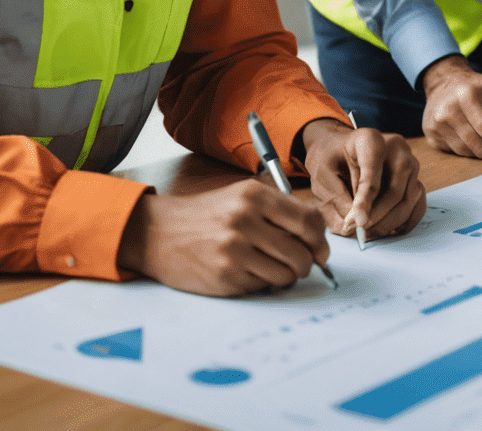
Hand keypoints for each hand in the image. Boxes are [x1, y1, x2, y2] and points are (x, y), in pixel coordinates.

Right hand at [116, 183, 330, 295]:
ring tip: (276, 268)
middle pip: (301, 252)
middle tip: (302, 264)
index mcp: (255, 196)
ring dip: (288, 276)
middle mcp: (245, 222)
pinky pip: (262, 286)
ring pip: (286, 274)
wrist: (160, 233)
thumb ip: (280, 211)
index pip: (308, 220)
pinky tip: (250, 272)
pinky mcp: (225, 278)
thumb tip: (317, 240)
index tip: (321, 249)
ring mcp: (234, 252)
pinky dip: (263, 282)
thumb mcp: (243, 197)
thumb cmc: (208, 214)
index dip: (320, 239)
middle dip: (308, 262)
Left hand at [299, 118, 426, 238]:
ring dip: (391, 222)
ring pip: (410, 198)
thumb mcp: (323, 176)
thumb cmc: (330, 161)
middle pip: (396, 187)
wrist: (339, 152)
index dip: (365, 199)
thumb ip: (337, 199)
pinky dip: (405, 221)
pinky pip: (417, 203)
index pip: (372, 169)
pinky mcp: (414, 178)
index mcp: (370, 139)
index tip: (357, 222)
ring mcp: (409, 162)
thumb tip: (353, 226)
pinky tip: (388, 230)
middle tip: (361, 232)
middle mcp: (396, 147)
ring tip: (370, 234)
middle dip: (379, 216)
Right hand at [420, 56, 481, 160]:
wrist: (443, 83)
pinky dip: (467, 149)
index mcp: (466, 94)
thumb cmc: (473, 88)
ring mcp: (436, 123)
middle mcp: (447, 109)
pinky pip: (454, 152)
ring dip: (480, 150)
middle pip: (475, 142)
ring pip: (465, 150)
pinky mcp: (430, 134)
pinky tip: (469, 137)